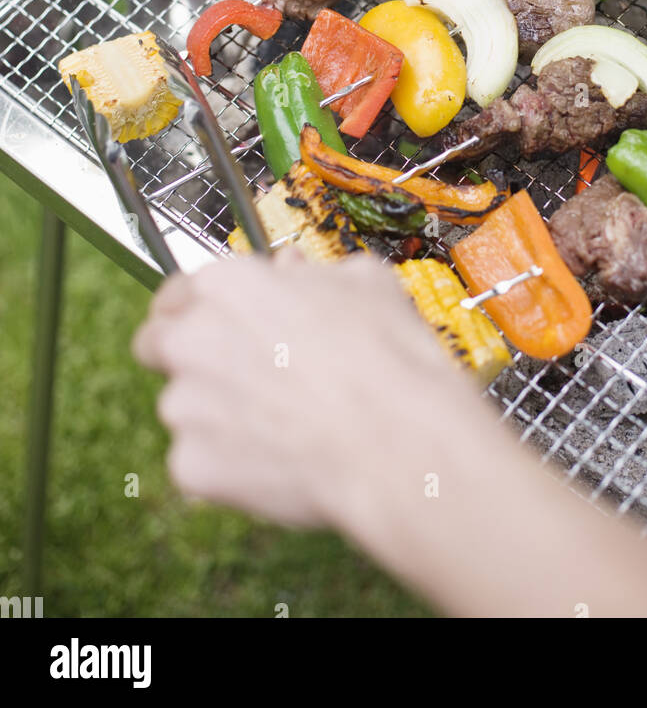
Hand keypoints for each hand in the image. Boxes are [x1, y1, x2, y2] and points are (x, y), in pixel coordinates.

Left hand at [132, 252, 468, 530]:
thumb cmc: (388, 353)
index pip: (178, 292)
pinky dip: (230, 467)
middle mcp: (191, 339)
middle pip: (156, 346)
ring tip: (282, 426)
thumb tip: (293, 272)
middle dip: (189, 359)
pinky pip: (200, 464)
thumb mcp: (364, 283)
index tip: (222, 324)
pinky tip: (281, 462)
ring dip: (217, 415)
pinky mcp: (191, 466)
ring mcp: (185, 406)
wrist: (396, 442)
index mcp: (225, 285)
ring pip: (185, 410)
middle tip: (240, 375)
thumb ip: (313, 275)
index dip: (200, 309)